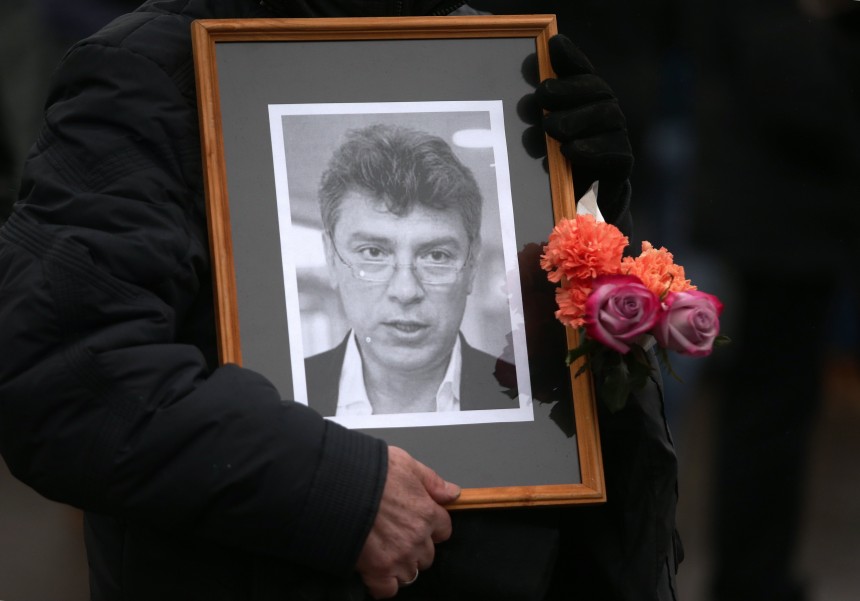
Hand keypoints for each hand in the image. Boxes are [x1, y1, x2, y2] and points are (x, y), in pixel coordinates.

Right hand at [356, 446, 459, 598]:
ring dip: (400, 566)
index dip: (432, 528)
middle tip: (396, 537)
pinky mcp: (378, 570)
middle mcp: (417, 537)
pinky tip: (374, 571)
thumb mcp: (406, 464)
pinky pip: (388, 590)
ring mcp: (399, 556)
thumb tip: (453, 493)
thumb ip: (432, 481)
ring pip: (410, 573)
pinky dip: (382, 584)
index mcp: (427, 512)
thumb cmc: (369, 471)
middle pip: (427, 555)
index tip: (419, 525)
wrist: (338, 485)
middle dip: (415, 548)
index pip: (444, 530)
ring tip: (384, 552)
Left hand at [537, 35, 633, 225]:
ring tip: (551, 128)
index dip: (572, 59)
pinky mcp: (621, 174)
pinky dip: (592, 150)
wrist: (574, 220)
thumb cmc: (553, 175)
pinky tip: (570, 151)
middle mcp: (607, 122)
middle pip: (599, 92)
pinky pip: (617, 155)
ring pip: (610, 118)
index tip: (554, 46)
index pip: (584, 75)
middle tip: (541, 95)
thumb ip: (538, 112)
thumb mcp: (539, 142)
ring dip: (578, 119)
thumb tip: (530, 76)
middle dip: (569, 90)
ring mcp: (617, 145)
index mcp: (587, 108)